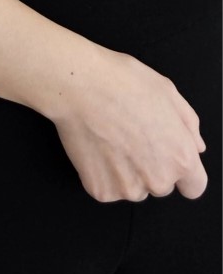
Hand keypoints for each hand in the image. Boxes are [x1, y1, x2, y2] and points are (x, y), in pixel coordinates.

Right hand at [50, 48, 207, 202]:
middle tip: (128, 138)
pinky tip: (94, 148)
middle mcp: (158, 180)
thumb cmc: (121, 83)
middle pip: (160, 186)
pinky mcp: (100, 190)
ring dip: (124, 173)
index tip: (166, 161)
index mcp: (181, 158)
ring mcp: (127, 188)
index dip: (181, 173)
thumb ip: (188, 124)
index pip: (194, 187)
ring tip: (108, 141)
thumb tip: (195, 145)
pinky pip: (105, 188)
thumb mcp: (167, 91)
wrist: (78, 86)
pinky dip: (99, 174)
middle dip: (148, 168)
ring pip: (132, 188)